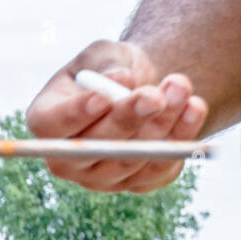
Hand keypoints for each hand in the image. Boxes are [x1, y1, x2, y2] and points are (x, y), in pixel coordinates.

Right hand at [26, 40, 207, 192]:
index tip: (102, 99)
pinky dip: (181, 140)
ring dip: (160, 125)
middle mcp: (66, 159)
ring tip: (180, 86)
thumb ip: (106, 63)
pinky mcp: (134, 184)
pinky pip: (157, 171)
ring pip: (129, 161)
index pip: (53, 127)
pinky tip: (193, 108)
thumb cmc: (111, 69)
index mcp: (47, 121)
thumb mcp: (103, 54)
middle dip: (126, 120)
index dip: (76, 116)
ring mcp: (99, 178)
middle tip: (154, 95)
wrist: (139, 89)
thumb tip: (120, 80)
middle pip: (92, 150)